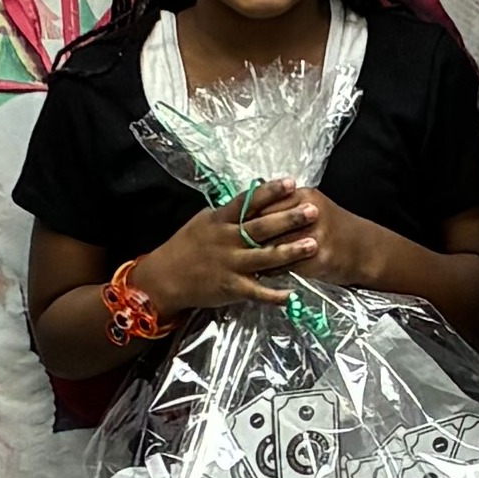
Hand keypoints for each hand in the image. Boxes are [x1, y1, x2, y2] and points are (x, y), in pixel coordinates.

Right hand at [132, 182, 312, 313]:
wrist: (165, 278)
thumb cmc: (186, 247)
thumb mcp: (204, 222)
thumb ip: (228, 213)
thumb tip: (251, 198)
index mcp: (220, 220)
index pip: (247, 201)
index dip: (269, 191)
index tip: (290, 182)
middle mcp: (227, 240)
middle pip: (261, 227)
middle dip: (288, 218)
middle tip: (312, 210)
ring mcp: (230, 264)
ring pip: (264, 257)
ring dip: (290, 251)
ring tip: (313, 244)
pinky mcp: (230, 287)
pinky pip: (256, 291)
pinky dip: (273, 294)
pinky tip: (291, 294)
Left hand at [238, 182, 402, 290]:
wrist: (363, 249)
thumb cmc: (331, 227)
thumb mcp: (310, 207)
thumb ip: (284, 204)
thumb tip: (248, 203)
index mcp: (304, 196)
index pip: (266, 201)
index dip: (244, 214)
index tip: (223, 222)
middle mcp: (310, 212)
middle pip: (268, 223)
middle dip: (245, 236)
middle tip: (224, 245)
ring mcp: (316, 235)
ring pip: (276, 246)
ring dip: (256, 256)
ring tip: (238, 262)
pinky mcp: (320, 257)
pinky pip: (289, 266)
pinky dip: (272, 272)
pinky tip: (260, 276)